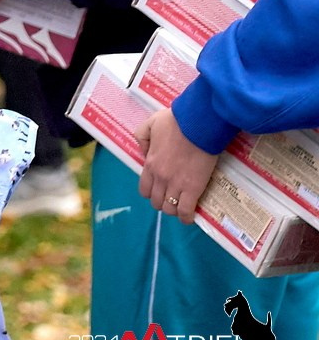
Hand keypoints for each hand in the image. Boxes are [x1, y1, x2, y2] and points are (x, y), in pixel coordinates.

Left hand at [139, 106, 217, 223]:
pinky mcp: (193, 188)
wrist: (197, 125)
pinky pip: (185, 210)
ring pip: (169, 208)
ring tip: (181, 207)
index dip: (151, 193)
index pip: (144, 189)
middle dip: (162, 203)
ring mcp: (175, 184)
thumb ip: (142, 138)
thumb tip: (145, 153)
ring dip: (174, 210)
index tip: (159, 191)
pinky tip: (189, 217)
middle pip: (156, 202)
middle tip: (172, 198)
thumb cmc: (175, 122)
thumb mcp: (149, 124)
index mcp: (149, 164)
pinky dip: (186, 217)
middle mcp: (160, 177)